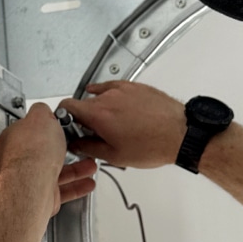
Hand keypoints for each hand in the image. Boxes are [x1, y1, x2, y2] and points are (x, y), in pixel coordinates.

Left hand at [0, 104, 96, 215]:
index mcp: (15, 138)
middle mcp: (20, 159)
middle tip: (80, 147)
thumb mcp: (41, 116)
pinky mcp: (42, 195)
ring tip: (90, 164)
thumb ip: (43, 111)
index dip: (49, 128)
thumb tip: (44, 110)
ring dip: (77, 168)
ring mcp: (30, 178)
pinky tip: (87, 182)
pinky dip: (77, 186)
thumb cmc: (33, 152)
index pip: (31, 129)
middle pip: (45, 152)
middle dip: (67, 150)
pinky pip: (62, 190)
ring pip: (56, 171)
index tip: (63, 128)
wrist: (33, 184)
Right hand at [58, 81, 186, 168]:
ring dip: (99, 108)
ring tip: (111, 124)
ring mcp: (122, 89)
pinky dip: (110, 96)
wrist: (180, 134)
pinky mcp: (135, 86)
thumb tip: (76, 144)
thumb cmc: (152, 145)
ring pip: (100, 96)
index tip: (66, 126)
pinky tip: (114, 106)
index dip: (62, 116)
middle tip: (91, 133)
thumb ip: (89, 147)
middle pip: (83, 103)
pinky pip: (114, 88)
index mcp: (98, 114)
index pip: (67, 105)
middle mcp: (107, 97)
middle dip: (83, 117)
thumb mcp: (114, 156)